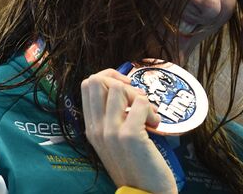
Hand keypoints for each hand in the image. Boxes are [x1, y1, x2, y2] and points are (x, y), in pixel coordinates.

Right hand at [81, 69, 177, 193]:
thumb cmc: (135, 165)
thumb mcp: (114, 140)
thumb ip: (113, 117)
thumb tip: (125, 89)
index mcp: (91, 128)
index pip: (87, 85)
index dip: (109, 77)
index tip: (126, 87)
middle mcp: (96, 128)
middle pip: (97, 80)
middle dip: (122, 81)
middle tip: (137, 99)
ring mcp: (111, 132)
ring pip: (119, 88)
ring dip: (140, 96)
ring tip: (148, 115)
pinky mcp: (129, 136)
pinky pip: (141, 102)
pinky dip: (152, 110)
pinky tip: (155, 125)